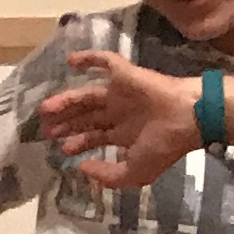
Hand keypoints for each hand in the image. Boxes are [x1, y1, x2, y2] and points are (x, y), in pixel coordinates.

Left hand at [39, 50, 204, 189]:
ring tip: (45, 108)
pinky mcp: (126, 74)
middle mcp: (120, 113)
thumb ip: (107, 175)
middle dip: (66, 123)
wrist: (188, 117)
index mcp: (125, 134)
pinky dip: (88, 59)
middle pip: (87, 117)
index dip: (78, 142)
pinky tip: (70, 60)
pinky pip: (106, 61)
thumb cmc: (164, 146)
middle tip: (45, 129)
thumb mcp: (135, 173)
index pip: (95, 136)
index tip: (61, 148)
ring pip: (87, 95)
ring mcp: (122, 93)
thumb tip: (81, 167)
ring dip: (66, 100)